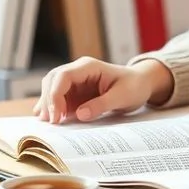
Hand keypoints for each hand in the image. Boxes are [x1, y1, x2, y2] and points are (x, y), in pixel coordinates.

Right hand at [33, 57, 174, 123]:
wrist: (140, 84)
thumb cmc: (133, 87)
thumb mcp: (122, 97)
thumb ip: (101, 104)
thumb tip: (80, 114)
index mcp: (88, 66)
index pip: (63, 76)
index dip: (55, 95)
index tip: (57, 116)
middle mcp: (78, 71)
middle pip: (52, 80)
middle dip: (48, 100)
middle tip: (52, 122)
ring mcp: (75, 81)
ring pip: (52, 88)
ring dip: (47, 104)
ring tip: (47, 122)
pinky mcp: (75, 92)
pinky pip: (59, 97)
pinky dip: (52, 107)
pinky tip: (47, 118)